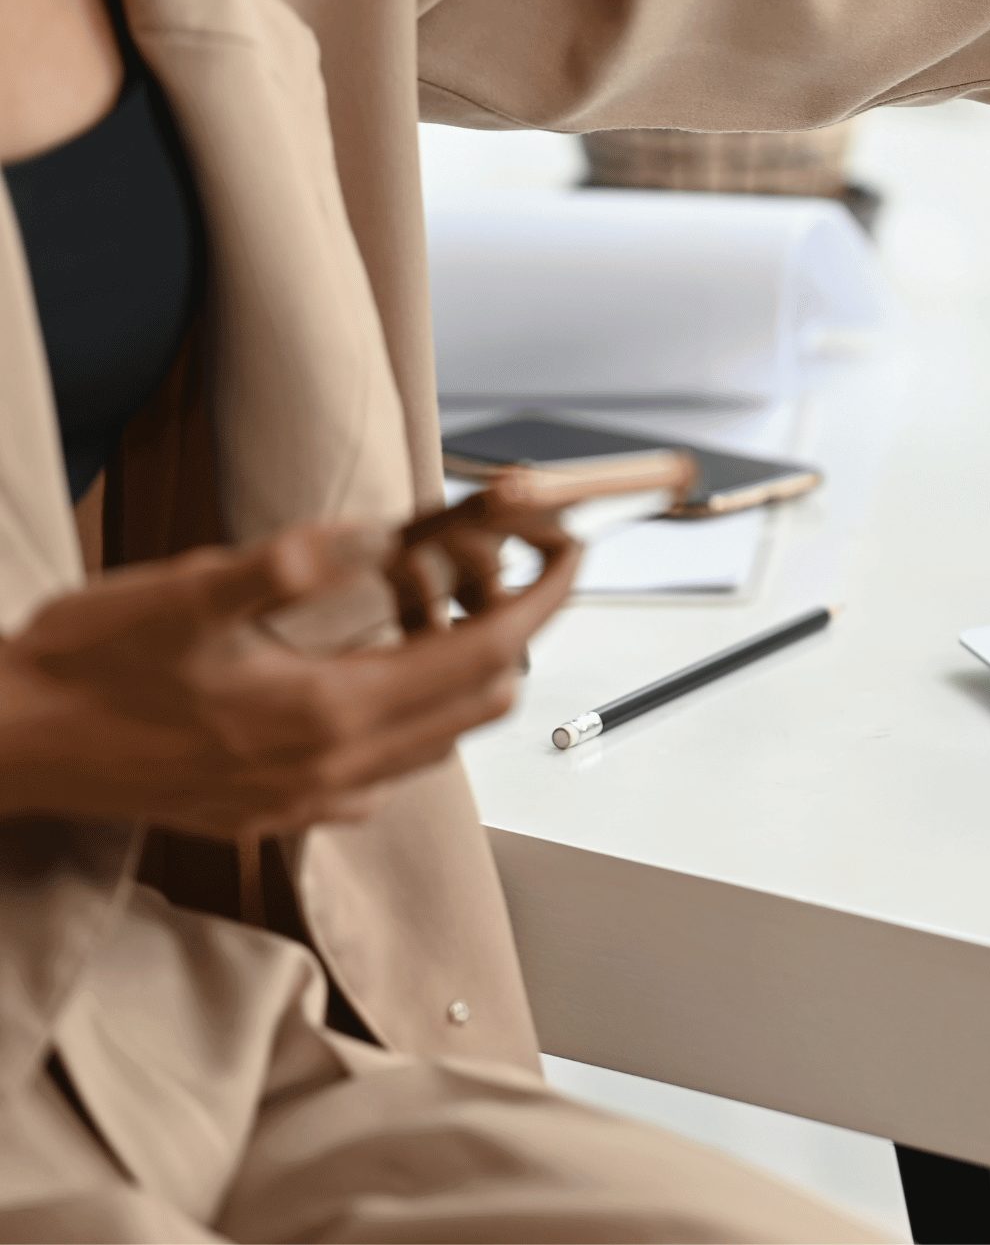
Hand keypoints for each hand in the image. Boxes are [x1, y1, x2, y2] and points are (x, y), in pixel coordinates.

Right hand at [0, 511, 579, 837]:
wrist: (10, 747)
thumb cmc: (84, 666)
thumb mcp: (186, 592)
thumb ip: (288, 565)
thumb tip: (376, 535)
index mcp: (326, 711)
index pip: (484, 656)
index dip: (542, 602)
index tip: (571, 557)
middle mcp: (332, 771)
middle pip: (478, 703)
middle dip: (514, 633)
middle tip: (514, 571)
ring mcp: (307, 803)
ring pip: (438, 742)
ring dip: (460, 677)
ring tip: (450, 609)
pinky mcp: (276, 815)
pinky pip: (384, 771)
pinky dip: (409, 718)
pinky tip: (378, 675)